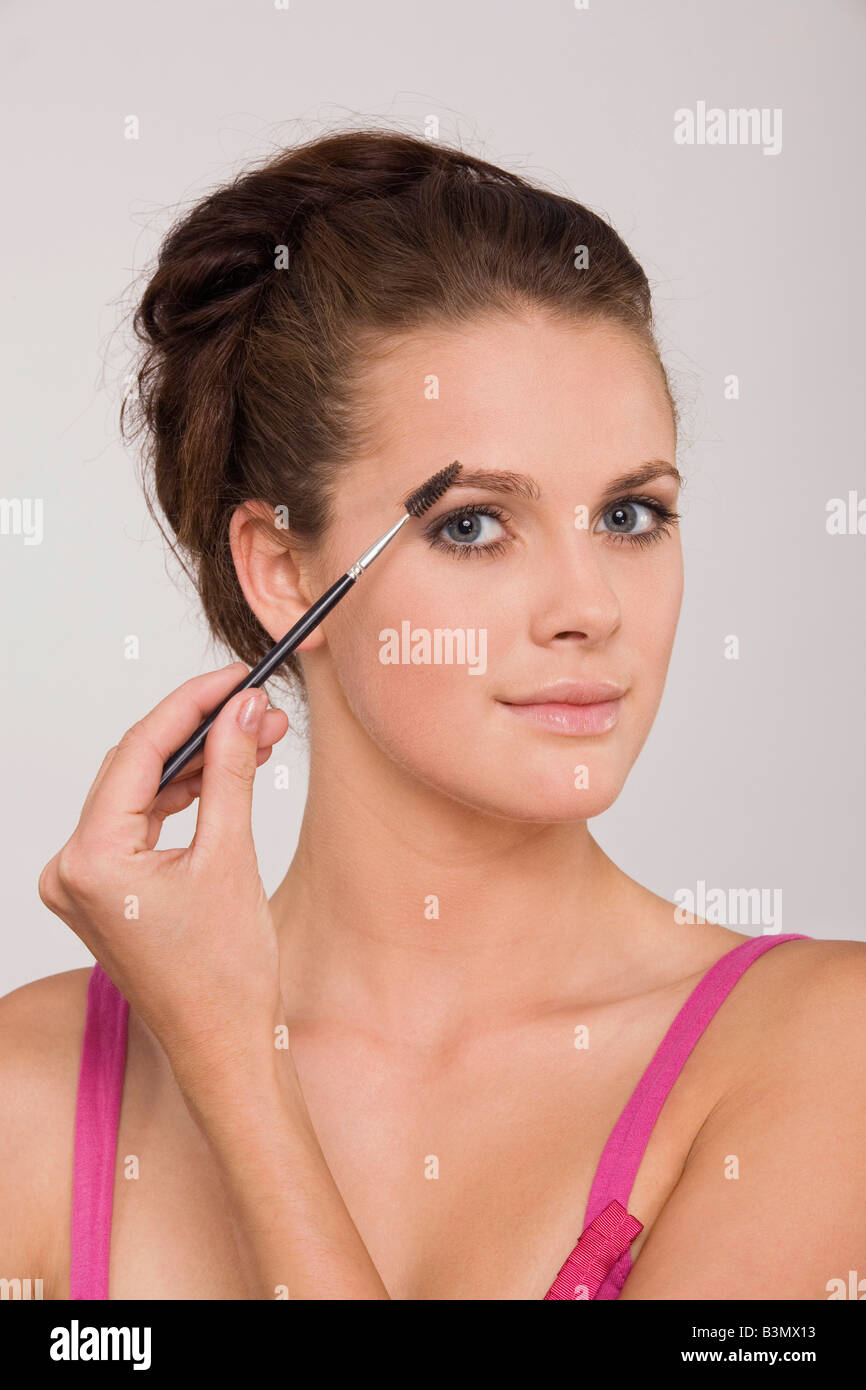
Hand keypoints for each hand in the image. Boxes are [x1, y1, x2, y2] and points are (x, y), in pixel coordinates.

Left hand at [38, 662, 290, 1082]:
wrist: (224, 1048)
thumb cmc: (225, 976)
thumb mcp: (231, 857)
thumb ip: (232, 772)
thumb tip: (243, 709)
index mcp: (88, 860)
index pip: (140, 752)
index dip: (193, 704)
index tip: (237, 677)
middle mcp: (69, 869)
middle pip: (136, 770)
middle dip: (202, 733)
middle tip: (258, 708)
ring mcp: (81, 883)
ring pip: (139, 795)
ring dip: (196, 766)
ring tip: (257, 739)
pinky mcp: (102, 893)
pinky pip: (139, 826)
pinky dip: (182, 801)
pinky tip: (225, 777)